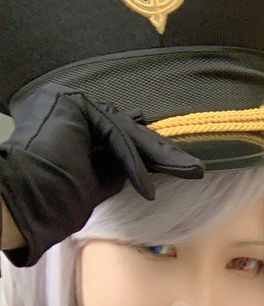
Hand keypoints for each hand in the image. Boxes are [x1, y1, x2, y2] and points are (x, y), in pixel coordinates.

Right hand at [0, 82, 203, 264]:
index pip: (115, 134)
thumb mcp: (93, 183)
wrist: (25, 204)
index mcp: (67, 122)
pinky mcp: (72, 104)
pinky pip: (113, 135)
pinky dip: (132, 162)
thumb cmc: (51, 202)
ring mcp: (68, 100)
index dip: (148, 152)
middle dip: (162, 151)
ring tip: (189, 172)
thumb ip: (114, 169)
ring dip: (158, 155)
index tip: (177, 165)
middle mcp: (67, 105)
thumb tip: (142, 169)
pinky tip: (147, 187)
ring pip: (123, 130)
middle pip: (124, 128)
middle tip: (194, 167)